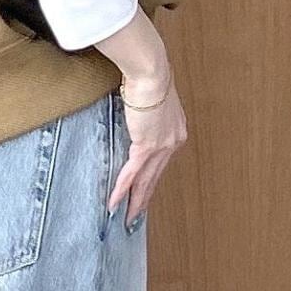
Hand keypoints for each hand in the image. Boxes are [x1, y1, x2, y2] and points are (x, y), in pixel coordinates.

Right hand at [108, 74, 187, 227]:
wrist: (152, 72)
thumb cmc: (150, 76)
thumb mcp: (152, 98)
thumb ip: (147, 111)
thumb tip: (135, 112)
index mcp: (175, 133)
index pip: (160, 163)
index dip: (151, 180)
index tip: (144, 193)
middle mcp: (172, 143)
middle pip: (155, 177)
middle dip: (144, 199)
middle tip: (135, 216)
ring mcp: (161, 146)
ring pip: (146, 180)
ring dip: (135, 201)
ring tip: (127, 218)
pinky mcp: (146, 146)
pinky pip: (132, 173)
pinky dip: (122, 189)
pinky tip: (115, 202)